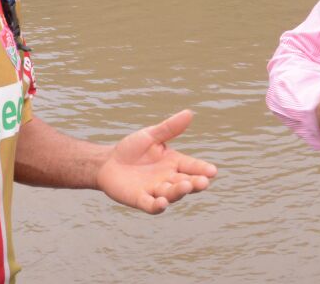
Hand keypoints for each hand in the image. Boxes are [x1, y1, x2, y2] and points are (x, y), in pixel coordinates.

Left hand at [96, 109, 217, 214]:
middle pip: (186, 183)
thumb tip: (189, 113)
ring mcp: (155, 191)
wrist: (107, 162)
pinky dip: (158, 206)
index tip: (213, 171)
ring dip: (179, 192)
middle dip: (195, 183)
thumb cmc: (131, 149)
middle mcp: (168, 179)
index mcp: (174, 163)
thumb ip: (169, 128)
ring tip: (185, 185)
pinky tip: (162, 203)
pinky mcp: (141, 200)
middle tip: (203, 182)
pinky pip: (152, 205)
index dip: (202, 169)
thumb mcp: (150, 135)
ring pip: (171, 194)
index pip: (192, 166)